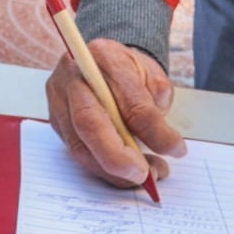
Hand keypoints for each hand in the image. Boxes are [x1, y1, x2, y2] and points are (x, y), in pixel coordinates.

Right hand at [45, 37, 184, 189]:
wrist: (101, 63)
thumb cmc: (127, 70)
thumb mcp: (151, 75)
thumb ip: (157, 102)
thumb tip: (163, 143)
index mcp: (103, 57)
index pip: (129, 100)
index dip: (154, 131)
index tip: (177, 149)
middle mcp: (73, 77)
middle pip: (89, 123)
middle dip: (118, 157)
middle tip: (145, 175)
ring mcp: (59, 100)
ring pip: (80, 146)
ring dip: (113, 171)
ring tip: (144, 176)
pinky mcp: (57, 121)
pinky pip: (77, 153)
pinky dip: (103, 169)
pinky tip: (125, 174)